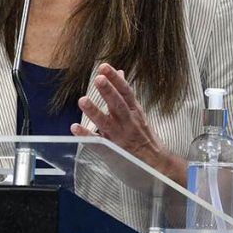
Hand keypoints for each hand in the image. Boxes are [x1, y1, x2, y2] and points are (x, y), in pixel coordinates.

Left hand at [70, 63, 185, 182]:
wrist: (156, 165)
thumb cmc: (144, 137)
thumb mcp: (138, 112)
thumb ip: (126, 94)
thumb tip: (120, 73)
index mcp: (134, 111)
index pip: (126, 92)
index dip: (115, 79)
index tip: (105, 67)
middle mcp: (128, 122)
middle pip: (118, 105)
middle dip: (108, 92)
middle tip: (98, 79)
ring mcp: (120, 137)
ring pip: (107, 123)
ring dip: (95, 111)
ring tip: (83, 100)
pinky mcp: (112, 151)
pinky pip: (98, 143)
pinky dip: (86, 135)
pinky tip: (75, 128)